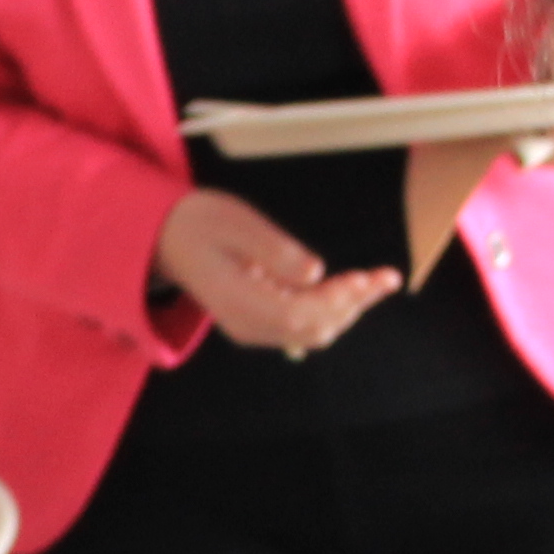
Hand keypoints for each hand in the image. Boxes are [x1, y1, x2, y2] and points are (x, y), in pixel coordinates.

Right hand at [154, 190, 399, 357]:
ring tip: (382, 280)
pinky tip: (358, 285)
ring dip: (350, 308)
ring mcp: (255, 326)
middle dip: (354, 305)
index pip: (297, 314)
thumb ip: (274, 250)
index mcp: (237, 302)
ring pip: (314, 329)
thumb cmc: (199, 224)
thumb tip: (315, 271)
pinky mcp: (262, 318)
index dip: (335, 300)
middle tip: (386, 277)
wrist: (167, 239)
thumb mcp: (235, 224)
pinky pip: (305, 321)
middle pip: (313, 328)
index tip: (362, 277)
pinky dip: (334, 305)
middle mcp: (248, 324)